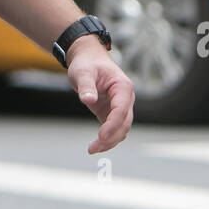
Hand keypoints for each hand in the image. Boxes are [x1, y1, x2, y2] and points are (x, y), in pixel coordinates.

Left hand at [67, 38, 134, 154]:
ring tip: (92, 149)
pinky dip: (107, 138)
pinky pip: (113, 129)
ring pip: (121, 129)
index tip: (101, 136)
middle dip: (111, 138)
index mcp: (122, 86)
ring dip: (109, 141)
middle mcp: (125, 98)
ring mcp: (120, 106)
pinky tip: (95, 145)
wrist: (87, 59)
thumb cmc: (86, 63)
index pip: (121, 109)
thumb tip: (88, 99)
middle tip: (93, 148)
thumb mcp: (82, 72)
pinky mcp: (111, 112)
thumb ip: (86, 86)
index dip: (112, 124)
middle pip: (124, 123)